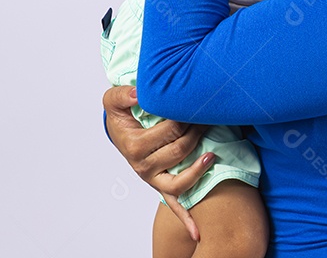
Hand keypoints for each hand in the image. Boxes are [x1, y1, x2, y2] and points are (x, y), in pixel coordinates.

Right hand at [102, 86, 210, 240]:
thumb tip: (139, 94)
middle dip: (197, 132)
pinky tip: (197, 232)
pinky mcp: (161, 186)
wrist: (121, 130)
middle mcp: (143, 167)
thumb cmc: (122, 115)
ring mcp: (153, 179)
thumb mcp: (114, 99)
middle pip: (179, 151)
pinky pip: (174, 205)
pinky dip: (186, 220)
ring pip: (180, 181)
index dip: (186, 116)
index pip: (169, 131)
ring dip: (199, 168)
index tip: (196, 105)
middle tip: (207, 118)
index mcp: (134, 147)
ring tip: (212, 153)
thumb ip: (124, 94)